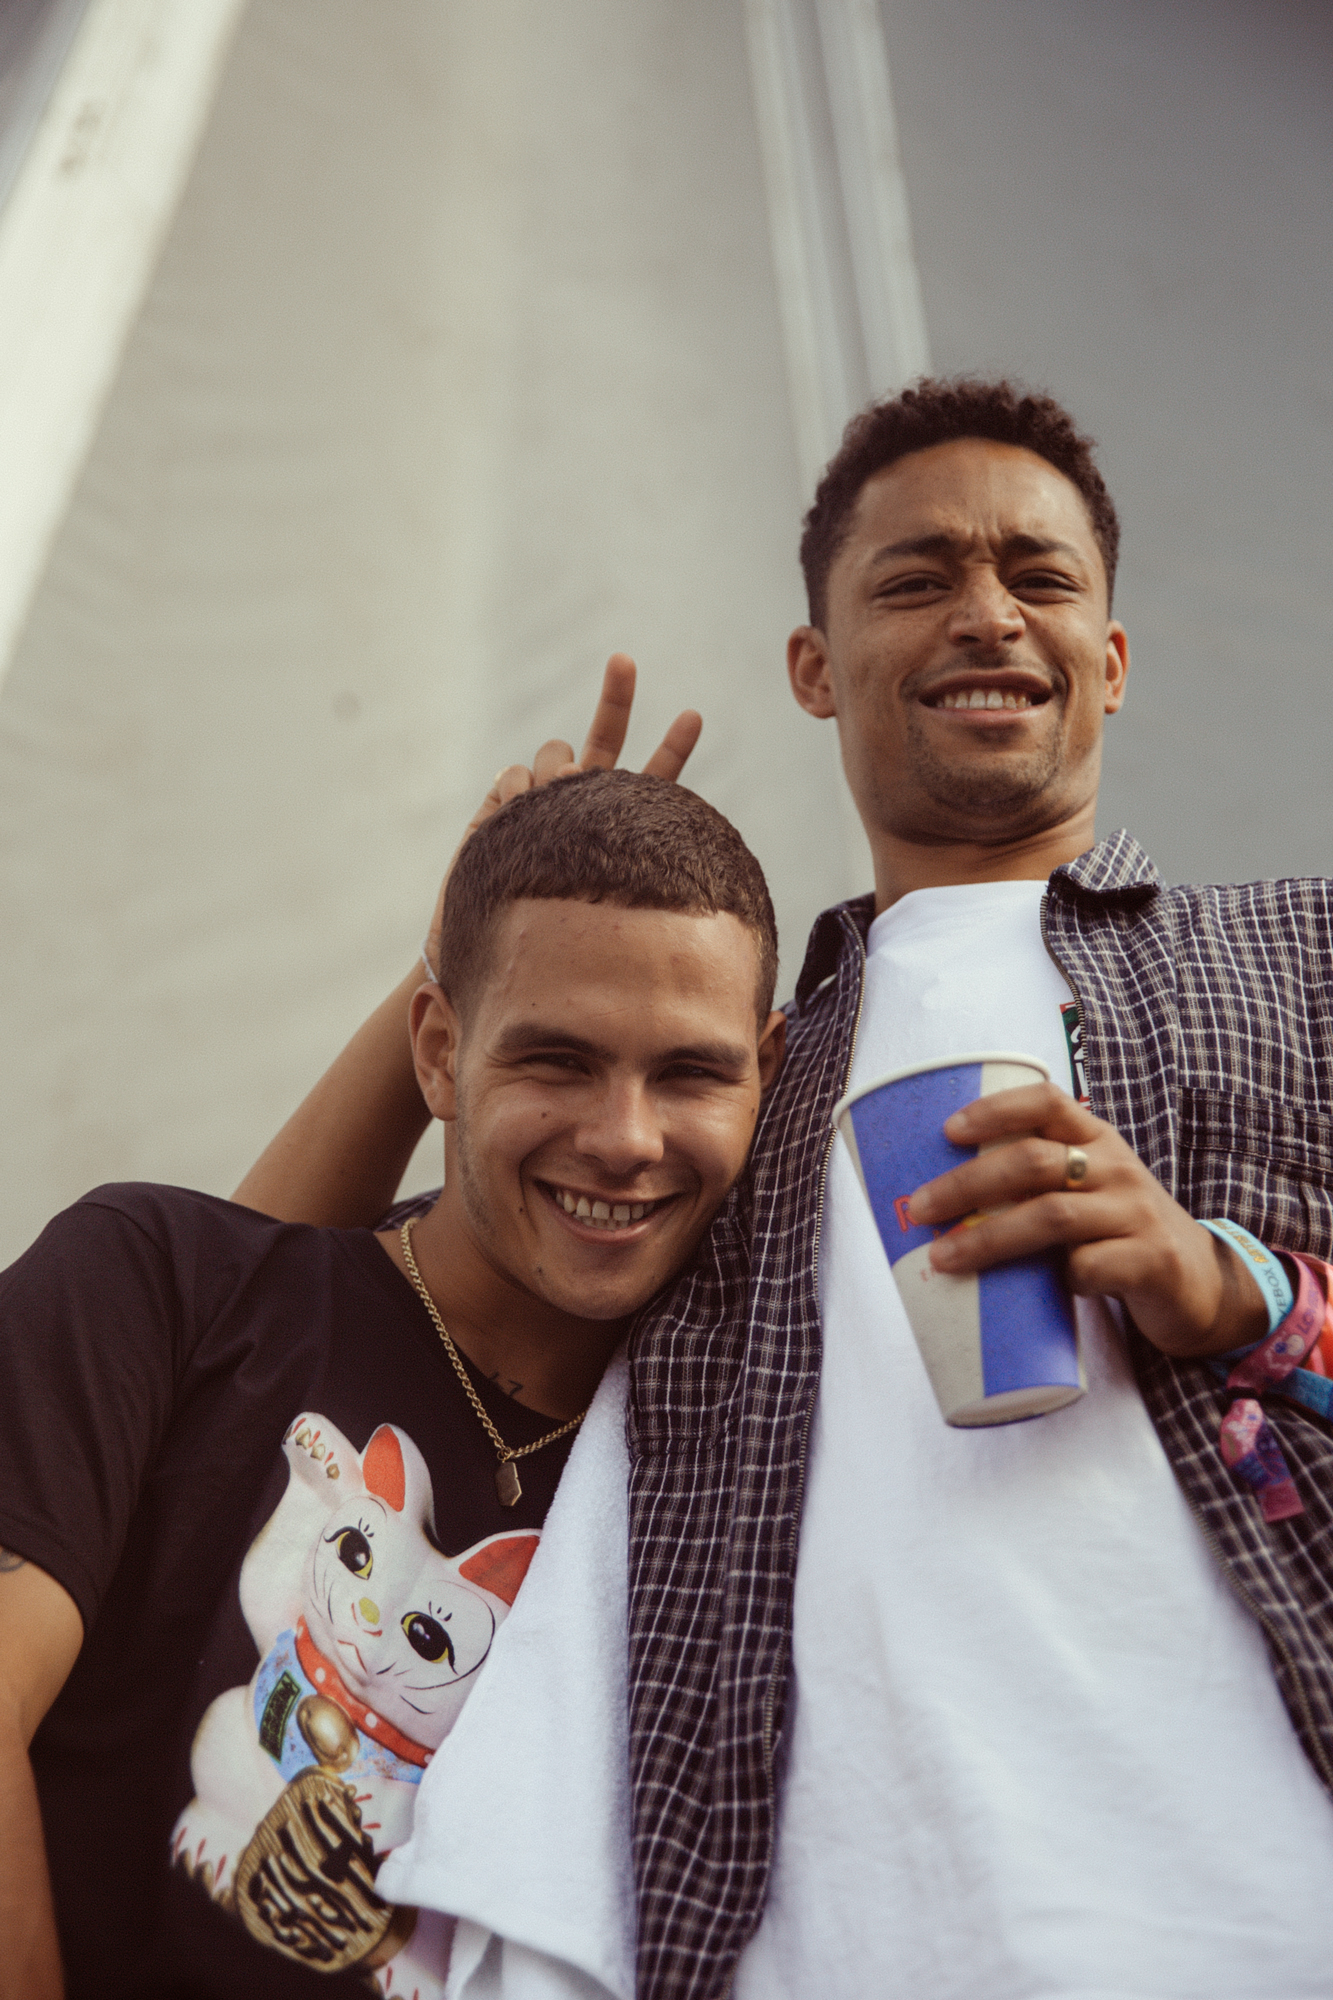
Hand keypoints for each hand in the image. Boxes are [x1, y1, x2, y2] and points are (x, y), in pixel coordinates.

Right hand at [425, 654, 701, 965]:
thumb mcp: (596, 889)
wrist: (496, 952)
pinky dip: (514, 793)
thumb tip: (575, 763)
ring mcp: (541, 798)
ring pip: (555, 751)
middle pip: (606, 736)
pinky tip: (510, 818)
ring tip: (544, 811)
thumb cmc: (552, 939)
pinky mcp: (502, 802)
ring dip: (554, 771)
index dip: (674, 748)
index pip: (654, 780)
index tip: (694, 717)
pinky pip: (513, 774)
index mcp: (620, 822)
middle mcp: (583, 802)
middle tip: (624, 660)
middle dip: (616, 695)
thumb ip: (601, 826)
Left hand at [905, 1082, 1268, 1359]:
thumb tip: (942, 1198)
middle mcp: (1118, 1168)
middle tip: (920, 1208)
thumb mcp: (1088, 1192)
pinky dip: (1060, 1278)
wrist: (1203, 1285)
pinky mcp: (1152, 1262)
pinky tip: (1049, 1290)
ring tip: (943, 1257)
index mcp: (1097, 1141)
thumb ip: (1038, 1184)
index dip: (996, 1109)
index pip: (1047, 1102)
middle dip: (967, 1184)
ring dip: (989, 1238)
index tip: (948, 1131)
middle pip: (1033, 1162)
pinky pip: (1089, 1267)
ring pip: (1053, 1216)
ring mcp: (1137, 1214)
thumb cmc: (1120, 1235)